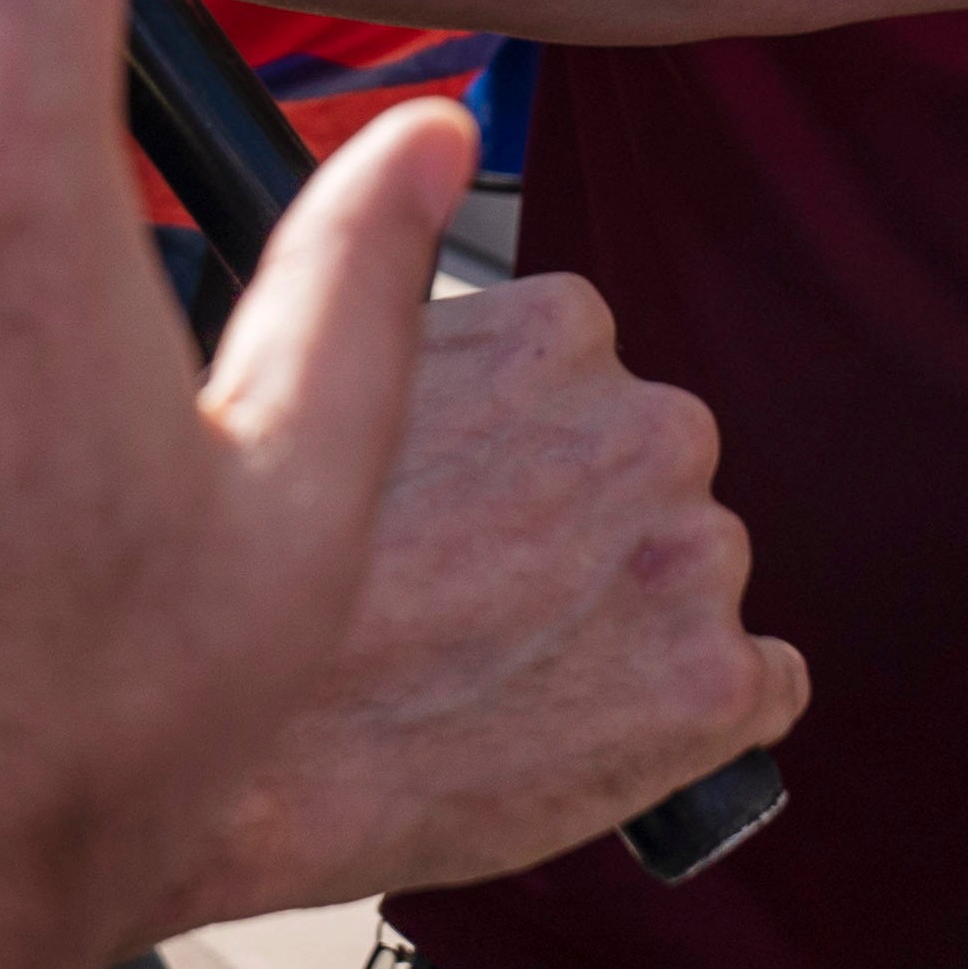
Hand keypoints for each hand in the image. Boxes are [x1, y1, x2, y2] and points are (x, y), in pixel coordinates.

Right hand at [152, 272, 802, 930]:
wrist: (209, 755)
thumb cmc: (235, 579)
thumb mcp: (309, 365)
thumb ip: (400, 315)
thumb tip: (432, 213)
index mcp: (559, 333)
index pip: (580, 378)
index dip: (508, 457)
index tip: (454, 509)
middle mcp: (650, 429)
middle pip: (643, 475)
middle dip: (574, 532)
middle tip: (466, 604)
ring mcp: (690, 561)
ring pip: (691, 582)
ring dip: (624, 624)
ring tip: (497, 679)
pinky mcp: (710, 692)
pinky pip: (758, 692)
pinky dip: (693, 719)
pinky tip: (595, 732)